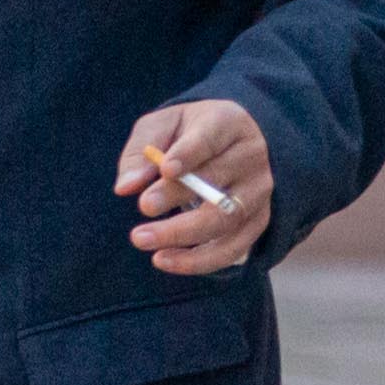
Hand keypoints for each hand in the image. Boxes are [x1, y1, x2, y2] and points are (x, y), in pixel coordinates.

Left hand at [113, 98, 273, 276]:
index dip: (188, 155)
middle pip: (215, 182)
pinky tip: (165, 260)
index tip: (165, 169)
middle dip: (176, 196)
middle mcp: (251, 157)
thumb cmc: (190, 132)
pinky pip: (232, 249)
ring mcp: (258, 192)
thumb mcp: (163, 125)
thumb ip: (141, 151)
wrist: (233, 143)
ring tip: (143, 239)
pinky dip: (199, 261)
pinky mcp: (258, 221)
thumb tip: (125, 186)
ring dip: (182, 235)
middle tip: (143, 207)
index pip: (209, 139)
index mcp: (228, 123)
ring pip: (225, 220)